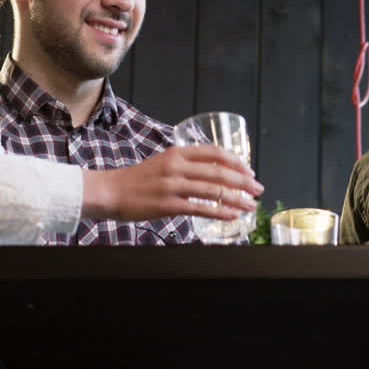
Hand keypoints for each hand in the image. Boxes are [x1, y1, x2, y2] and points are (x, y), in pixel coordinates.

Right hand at [82, 145, 262, 220]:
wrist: (110, 191)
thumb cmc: (137, 179)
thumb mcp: (162, 162)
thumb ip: (185, 164)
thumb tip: (212, 172)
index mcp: (177, 152)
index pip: (214, 153)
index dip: (236, 162)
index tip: (250, 170)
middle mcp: (177, 166)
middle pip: (219, 172)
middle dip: (244, 181)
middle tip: (258, 189)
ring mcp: (172, 186)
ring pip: (213, 191)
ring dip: (237, 198)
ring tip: (251, 205)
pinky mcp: (168, 205)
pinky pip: (200, 208)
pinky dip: (220, 212)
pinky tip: (233, 215)